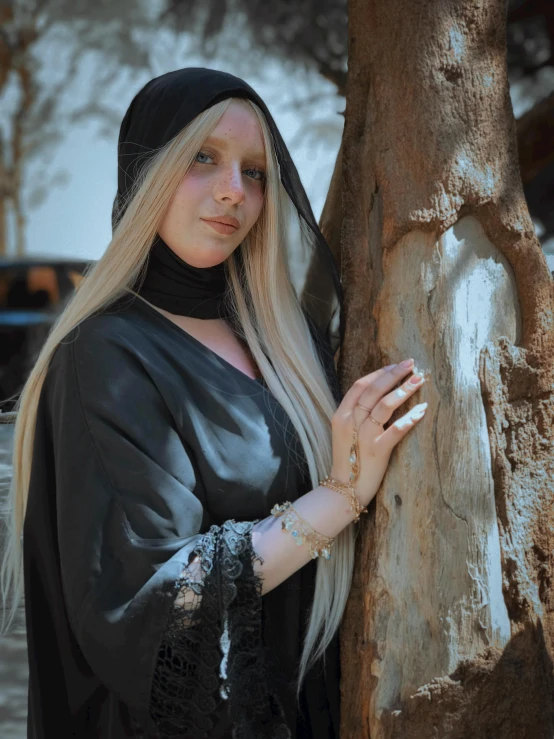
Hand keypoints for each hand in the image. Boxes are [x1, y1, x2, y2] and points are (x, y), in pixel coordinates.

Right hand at [329, 359, 427, 507]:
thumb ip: (356, 415)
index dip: (379, 373)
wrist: (343, 490)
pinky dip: (410, 418)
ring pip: (384, 406)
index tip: (395, 366)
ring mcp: (363, 436)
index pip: (360, 385)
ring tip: (419, 381)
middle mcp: (351, 422)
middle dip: (393, 375)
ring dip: (403, 391)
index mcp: (341, 415)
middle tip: (411, 364)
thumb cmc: (348, 460)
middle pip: (373, 390)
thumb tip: (379, 395)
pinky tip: (422, 410)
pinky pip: (396, 430)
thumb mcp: (345, 433)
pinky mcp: (378, 451)